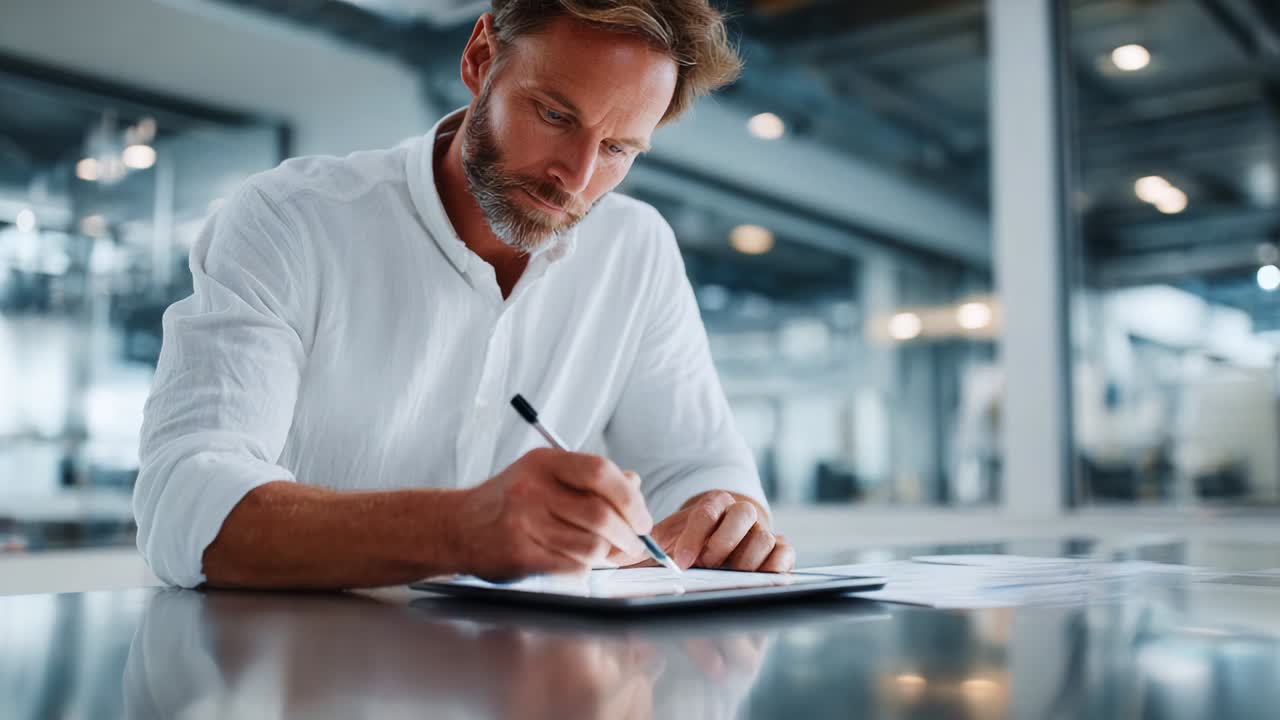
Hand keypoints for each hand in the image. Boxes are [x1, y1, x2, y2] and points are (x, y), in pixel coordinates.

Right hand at [454, 448, 653, 580]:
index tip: (641, 518)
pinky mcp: (519, 554)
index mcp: (544, 462)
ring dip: (608, 556)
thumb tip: (633, 483)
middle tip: (634, 545)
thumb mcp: (545, 475)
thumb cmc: (508, 501)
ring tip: (608, 556)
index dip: (630, 497)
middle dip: (628, 535)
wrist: (456, 527)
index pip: (600, 472)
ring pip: (590, 545)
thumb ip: (589, 478)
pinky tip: (581, 565)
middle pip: (601, 514)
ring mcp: (524, 522)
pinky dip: (585, 570)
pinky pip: (571, 567)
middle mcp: (533, 489)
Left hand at [612, 491, 793, 572]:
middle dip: (722, 543)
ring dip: (745, 561)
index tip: (681, 561)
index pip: (707, 510)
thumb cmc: (684, 548)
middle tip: (706, 566)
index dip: (695, 534)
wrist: (716, 551)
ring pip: (765, 537)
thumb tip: (605, 552)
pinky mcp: (779, 552)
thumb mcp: (660, 544)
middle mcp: (741, 514)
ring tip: (726, 579)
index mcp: (712, 505)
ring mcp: (763, 532)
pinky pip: (785, 554)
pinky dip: (774, 567)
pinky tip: (753, 582)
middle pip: (742, 516)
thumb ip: (636, 548)